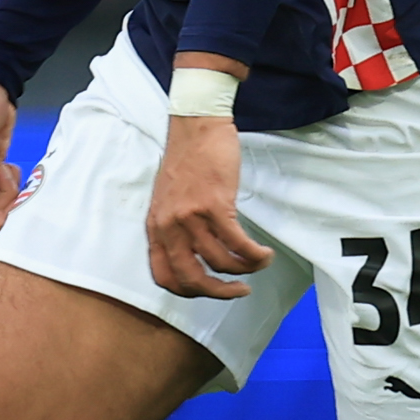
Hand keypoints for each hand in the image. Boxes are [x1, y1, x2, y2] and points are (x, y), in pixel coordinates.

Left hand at [146, 105, 269, 299]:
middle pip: (191, 278)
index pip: (163, 275)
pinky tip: (263, 254)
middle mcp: (169, 226)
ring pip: (220, 262)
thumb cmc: (186, 160)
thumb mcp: (168, 200)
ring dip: (245, 270)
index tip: (207, 291)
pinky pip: (238, 244)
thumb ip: (175, 228)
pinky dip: (255, 255)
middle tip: (239, 291)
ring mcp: (190, 216)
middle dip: (218, 292)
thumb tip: (195, 256)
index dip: (186, 291)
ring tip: (259, 263)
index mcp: (155, 226)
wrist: (195, 126)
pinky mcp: (215, 205)